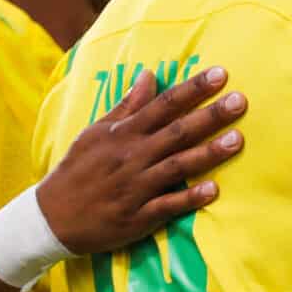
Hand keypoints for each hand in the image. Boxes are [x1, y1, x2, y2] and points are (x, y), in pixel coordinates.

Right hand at [40, 68, 245, 253]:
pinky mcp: (137, 217)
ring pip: (176, 166)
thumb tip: (150, 74)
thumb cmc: (78, 169)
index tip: (220, 74)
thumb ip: (127, 105)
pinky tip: (214, 190)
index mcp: (122, 134)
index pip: (163, 105)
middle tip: (241, 101)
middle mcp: (131, 157)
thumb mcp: (96, 133)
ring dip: (207, 154)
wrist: (50, 217)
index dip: (192, 89)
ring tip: (238, 140)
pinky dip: (189, 199)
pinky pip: (167, 206)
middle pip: (176, 132)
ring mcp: (135, 187)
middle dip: (209, 116)